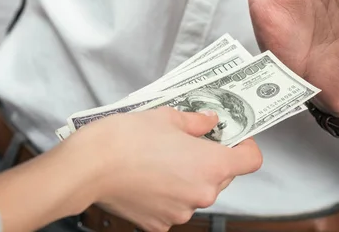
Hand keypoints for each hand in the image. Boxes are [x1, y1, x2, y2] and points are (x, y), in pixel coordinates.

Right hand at [67, 108, 261, 231]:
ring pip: (196, 191)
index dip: (245, 145)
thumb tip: (209, 122)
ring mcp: (180, 213)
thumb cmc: (126, 139)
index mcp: (211, 166)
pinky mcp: (159, 224)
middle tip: (189, 141)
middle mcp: (201, 195)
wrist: (87, 168)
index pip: (250, 160)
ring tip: (161, 158)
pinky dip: (167, 193)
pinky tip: (148, 176)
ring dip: (187, 176)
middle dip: (211, 158)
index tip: (233, 136)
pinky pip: (174, 205)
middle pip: (222, 176)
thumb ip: (196, 122)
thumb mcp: (166, 117)